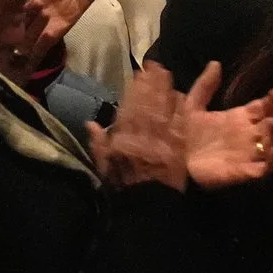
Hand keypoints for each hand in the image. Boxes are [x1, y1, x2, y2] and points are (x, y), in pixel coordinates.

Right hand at [88, 61, 190, 191]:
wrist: (146, 207)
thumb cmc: (123, 187)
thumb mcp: (104, 166)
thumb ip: (98, 144)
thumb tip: (90, 123)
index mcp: (123, 138)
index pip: (129, 108)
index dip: (135, 89)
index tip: (138, 74)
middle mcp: (143, 135)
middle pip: (148, 103)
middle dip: (152, 83)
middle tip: (156, 65)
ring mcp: (163, 141)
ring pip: (164, 110)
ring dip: (166, 90)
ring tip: (168, 73)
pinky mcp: (179, 149)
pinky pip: (180, 125)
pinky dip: (181, 110)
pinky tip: (182, 97)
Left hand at [179, 63, 272, 190]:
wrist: (173, 161)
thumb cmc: (183, 134)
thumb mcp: (192, 105)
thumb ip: (204, 85)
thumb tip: (215, 62)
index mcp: (238, 118)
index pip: (263, 108)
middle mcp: (247, 135)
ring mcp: (247, 154)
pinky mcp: (244, 171)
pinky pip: (265, 168)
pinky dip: (272, 161)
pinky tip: (272, 151)